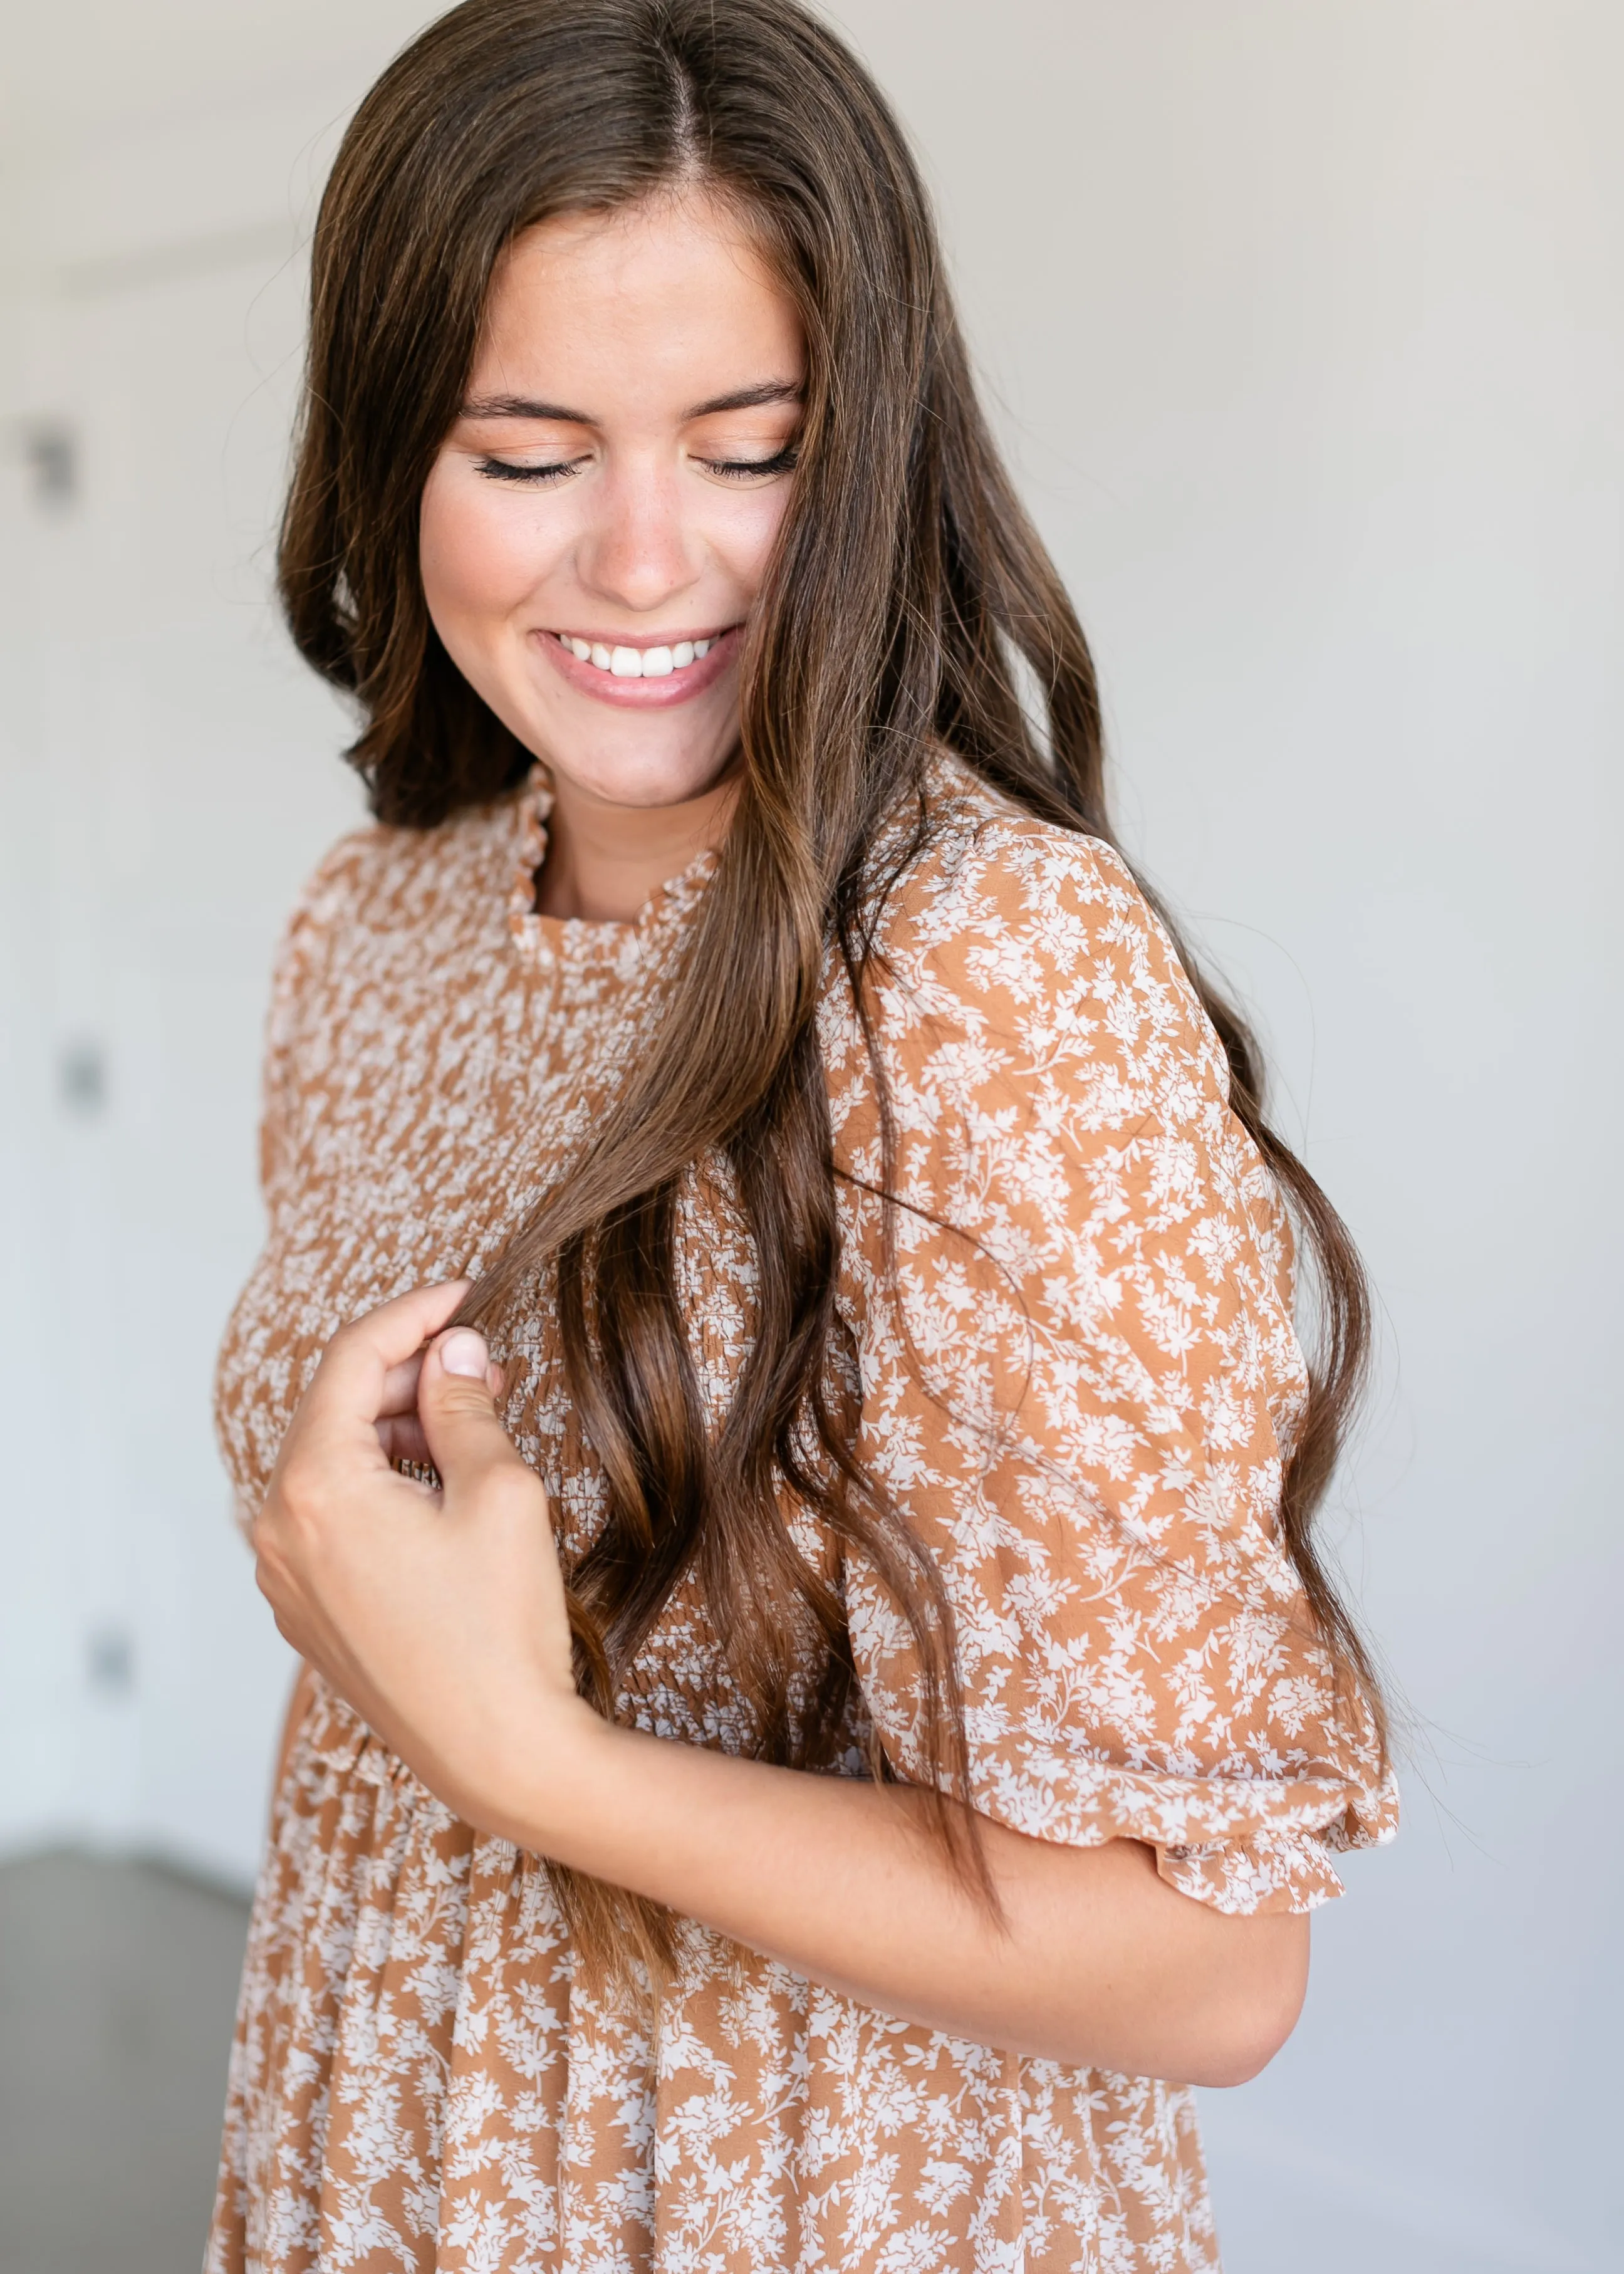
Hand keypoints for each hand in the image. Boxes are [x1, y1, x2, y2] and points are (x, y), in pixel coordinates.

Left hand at [252, 1281, 597, 1830]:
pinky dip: (379, 1486)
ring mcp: (285, 1578)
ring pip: (332, 1465)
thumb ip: (465, 1406)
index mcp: (314, 1487)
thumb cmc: (501, 1626)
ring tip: (471, 1433)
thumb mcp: (499, 1491)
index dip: (412, 1314)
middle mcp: (278, 1529)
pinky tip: (440, 1492)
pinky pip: (331, 1519)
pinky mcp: (307, 1612)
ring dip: (395, 1432)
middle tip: (483, 1370)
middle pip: (336, 1410)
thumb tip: (453, 1351)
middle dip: (408, 1377)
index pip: (352, 1360)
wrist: (497, 1753)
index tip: (465, 1294)